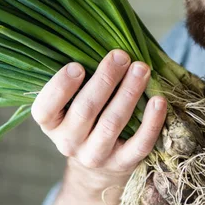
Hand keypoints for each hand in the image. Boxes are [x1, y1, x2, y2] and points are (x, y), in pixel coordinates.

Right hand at [32, 49, 167, 180]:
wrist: (99, 164)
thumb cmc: (84, 117)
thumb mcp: (70, 101)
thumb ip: (78, 78)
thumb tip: (99, 40)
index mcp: (51, 123)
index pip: (45, 109)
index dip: (60, 88)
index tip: (77, 66)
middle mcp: (68, 142)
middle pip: (85, 110)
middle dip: (105, 80)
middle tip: (121, 56)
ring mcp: (95, 155)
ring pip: (112, 123)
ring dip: (129, 93)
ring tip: (142, 68)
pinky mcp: (122, 163)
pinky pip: (139, 144)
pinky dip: (151, 122)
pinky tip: (159, 100)